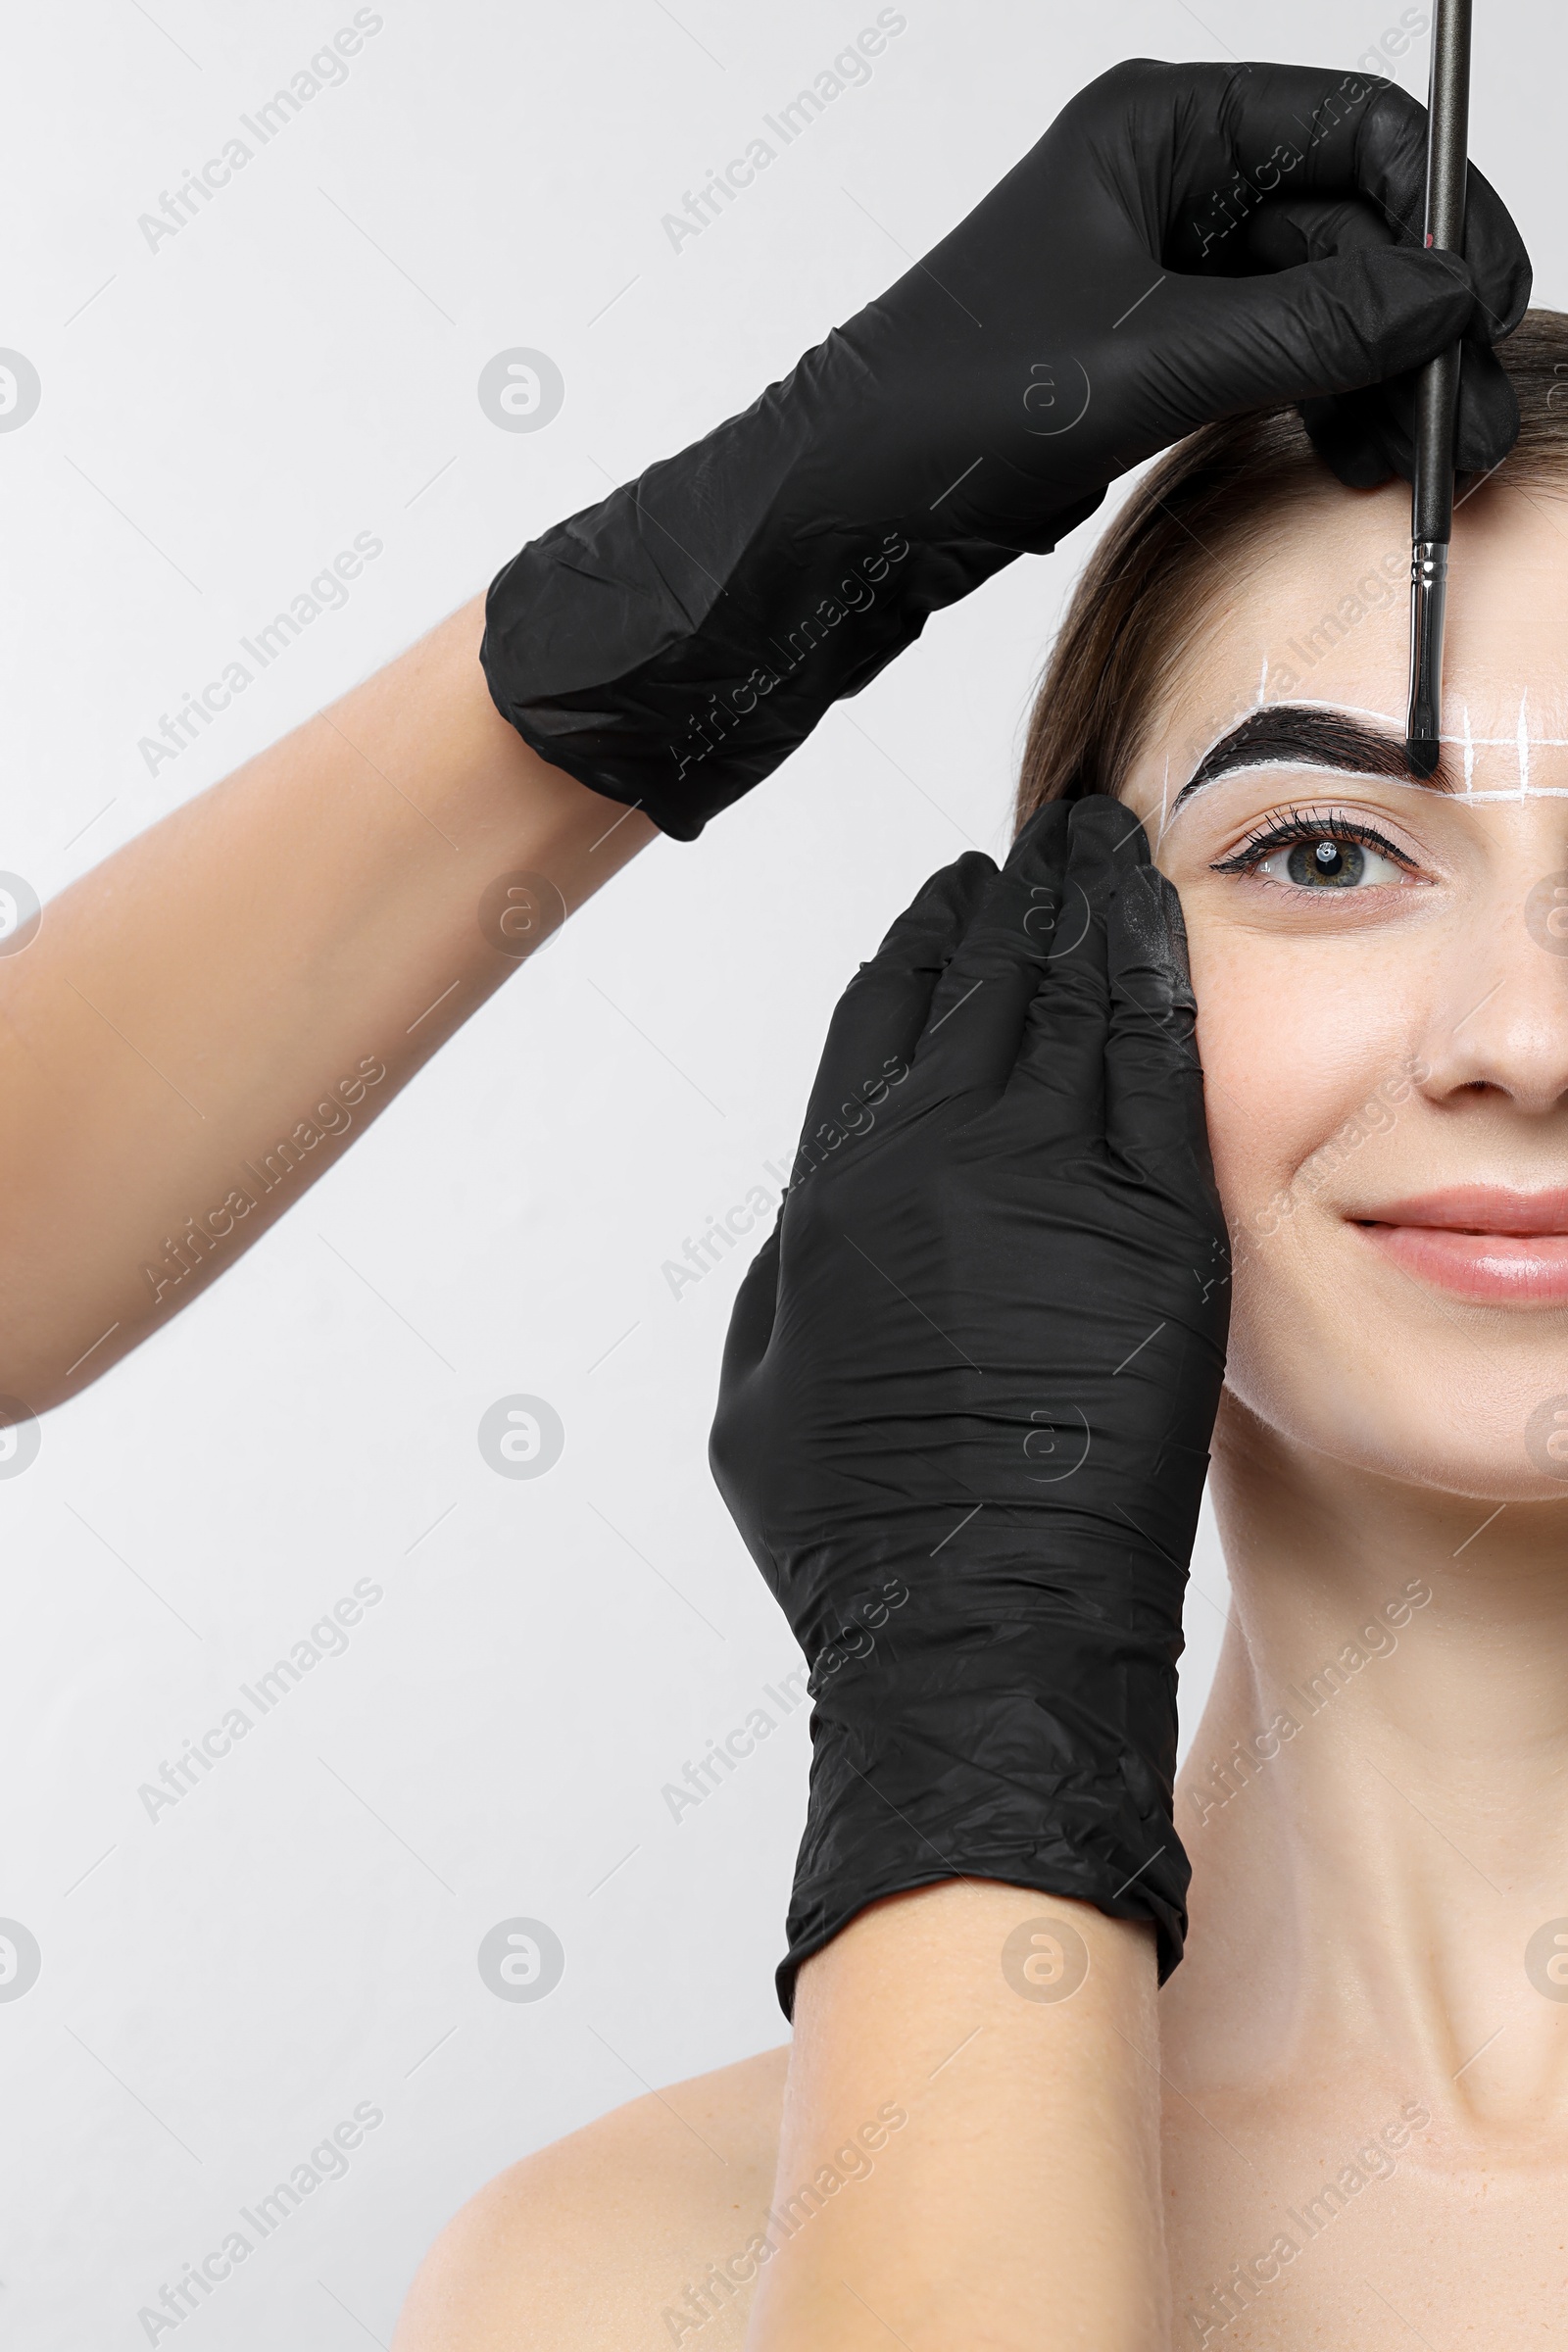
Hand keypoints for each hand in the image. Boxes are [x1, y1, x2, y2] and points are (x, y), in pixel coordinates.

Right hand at [710, 797, 1229, 2010]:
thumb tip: (831, 1192)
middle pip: (984, 981)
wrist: (981, 1623)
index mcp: (836, 1189)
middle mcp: (941, 1159)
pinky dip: (1158, 987)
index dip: (919, 943)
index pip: (883, 1013)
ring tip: (1103, 846)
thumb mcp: (754, 1388)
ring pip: (1075, 1001)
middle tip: (1043, 841)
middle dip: (1016, 896)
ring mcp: (1056, 1184)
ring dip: (1089, 911)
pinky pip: (1160, 1068)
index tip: (950, 898)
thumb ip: (790, 1262)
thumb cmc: (858, 1531)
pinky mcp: (1161, 1227)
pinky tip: (1162, 932)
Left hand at [836, 56, 1530, 536]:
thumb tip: (1443, 300)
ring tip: (1432, 463)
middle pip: (1350, 227)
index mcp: (1157, 131)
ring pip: (1320, 309)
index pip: (1354, 131)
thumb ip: (1304, 330)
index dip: (1437, 215)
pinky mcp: (1152, 360)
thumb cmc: (942, 408)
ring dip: (1385, 379)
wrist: (842, 513)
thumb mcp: (1144, 364)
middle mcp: (1168, 187)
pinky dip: (1325, 409)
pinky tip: (1363, 460)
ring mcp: (1164, 276)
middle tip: (1468, 418)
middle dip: (1420, 322)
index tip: (1481, 308)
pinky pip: (1275, 367)